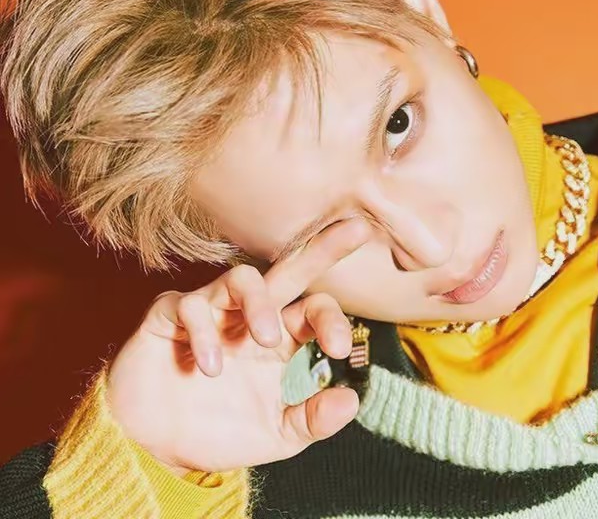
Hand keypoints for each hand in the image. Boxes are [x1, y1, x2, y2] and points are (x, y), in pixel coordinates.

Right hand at [106, 217, 370, 474]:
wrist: (156, 448)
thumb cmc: (220, 431)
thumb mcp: (277, 435)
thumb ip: (313, 420)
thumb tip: (351, 400)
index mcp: (281, 338)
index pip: (315, 309)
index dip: (333, 321)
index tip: (341, 349)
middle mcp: (250, 316)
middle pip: (290, 271)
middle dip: (323, 249)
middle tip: (358, 231)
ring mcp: (212, 312)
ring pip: (241, 279)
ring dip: (259, 303)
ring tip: (266, 338)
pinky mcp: (170, 317)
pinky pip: (189, 306)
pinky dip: (204, 333)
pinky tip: (209, 368)